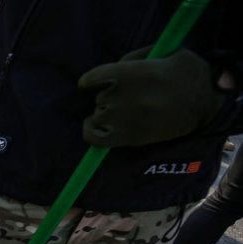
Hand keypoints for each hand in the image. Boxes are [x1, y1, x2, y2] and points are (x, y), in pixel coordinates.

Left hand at [78, 47, 226, 146]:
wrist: (205, 104)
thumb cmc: (187, 75)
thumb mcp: (164, 52)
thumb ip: (134, 58)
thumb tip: (114, 67)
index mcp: (127, 74)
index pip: (91, 78)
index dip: (93, 80)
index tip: (98, 82)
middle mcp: (120, 97)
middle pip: (98, 96)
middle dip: (109, 94)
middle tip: (131, 96)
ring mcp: (120, 119)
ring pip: (97, 114)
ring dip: (106, 111)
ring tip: (126, 110)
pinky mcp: (124, 138)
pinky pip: (92, 137)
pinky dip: (90, 130)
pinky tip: (96, 124)